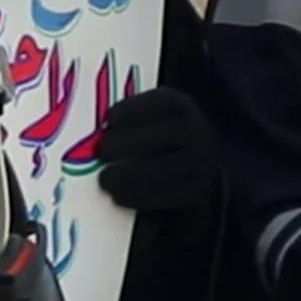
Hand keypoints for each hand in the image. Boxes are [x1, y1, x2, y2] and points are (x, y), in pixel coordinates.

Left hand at [96, 87, 220, 212]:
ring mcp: (203, 165)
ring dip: (133, 174)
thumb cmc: (156, 147)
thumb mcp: (147, 125)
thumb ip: (127, 126)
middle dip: (132, 141)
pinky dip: (141, 198)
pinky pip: (171, 197)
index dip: (137, 108)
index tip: (110, 118)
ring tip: (105, 179)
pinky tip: (119, 197)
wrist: (190, 179)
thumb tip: (97, 134)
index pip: (167, 102)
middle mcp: (199, 134)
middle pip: (171, 133)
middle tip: (103, 150)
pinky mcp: (197, 194)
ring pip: (170, 168)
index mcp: (183, 110)